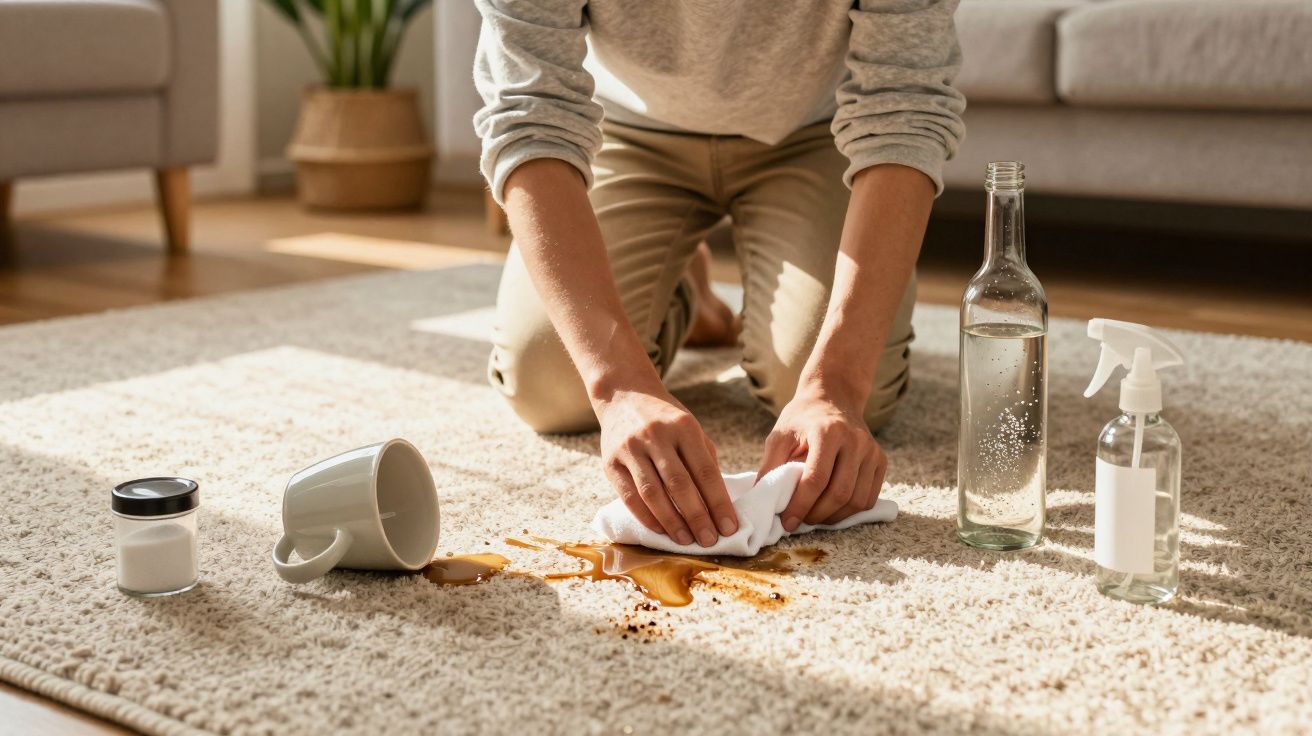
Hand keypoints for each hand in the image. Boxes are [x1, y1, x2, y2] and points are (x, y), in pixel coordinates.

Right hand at [597, 389, 737, 546]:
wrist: (623, 395)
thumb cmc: (665, 419)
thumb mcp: (690, 429)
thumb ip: (704, 460)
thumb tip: (718, 502)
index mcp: (683, 427)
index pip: (705, 471)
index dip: (718, 503)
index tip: (729, 527)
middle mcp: (656, 436)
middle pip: (680, 485)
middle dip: (697, 517)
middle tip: (709, 540)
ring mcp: (630, 448)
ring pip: (653, 493)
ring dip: (671, 522)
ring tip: (686, 540)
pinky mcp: (610, 462)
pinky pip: (629, 496)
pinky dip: (646, 517)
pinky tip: (660, 530)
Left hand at [757, 389, 887, 530]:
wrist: (833, 397)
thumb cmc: (802, 418)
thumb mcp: (780, 435)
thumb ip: (770, 465)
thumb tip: (761, 498)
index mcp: (828, 431)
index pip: (816, 479)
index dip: (800, 505)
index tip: (787, 522)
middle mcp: (855, 440)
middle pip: (839, 493)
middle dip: (817, 515)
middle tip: (800, 522)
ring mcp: (871, 450)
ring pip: (857, 500)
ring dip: (834, 517)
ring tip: (814, 517)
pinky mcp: (880, 460)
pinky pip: (869, 498)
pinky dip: (850, 511)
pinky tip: (831, 510)